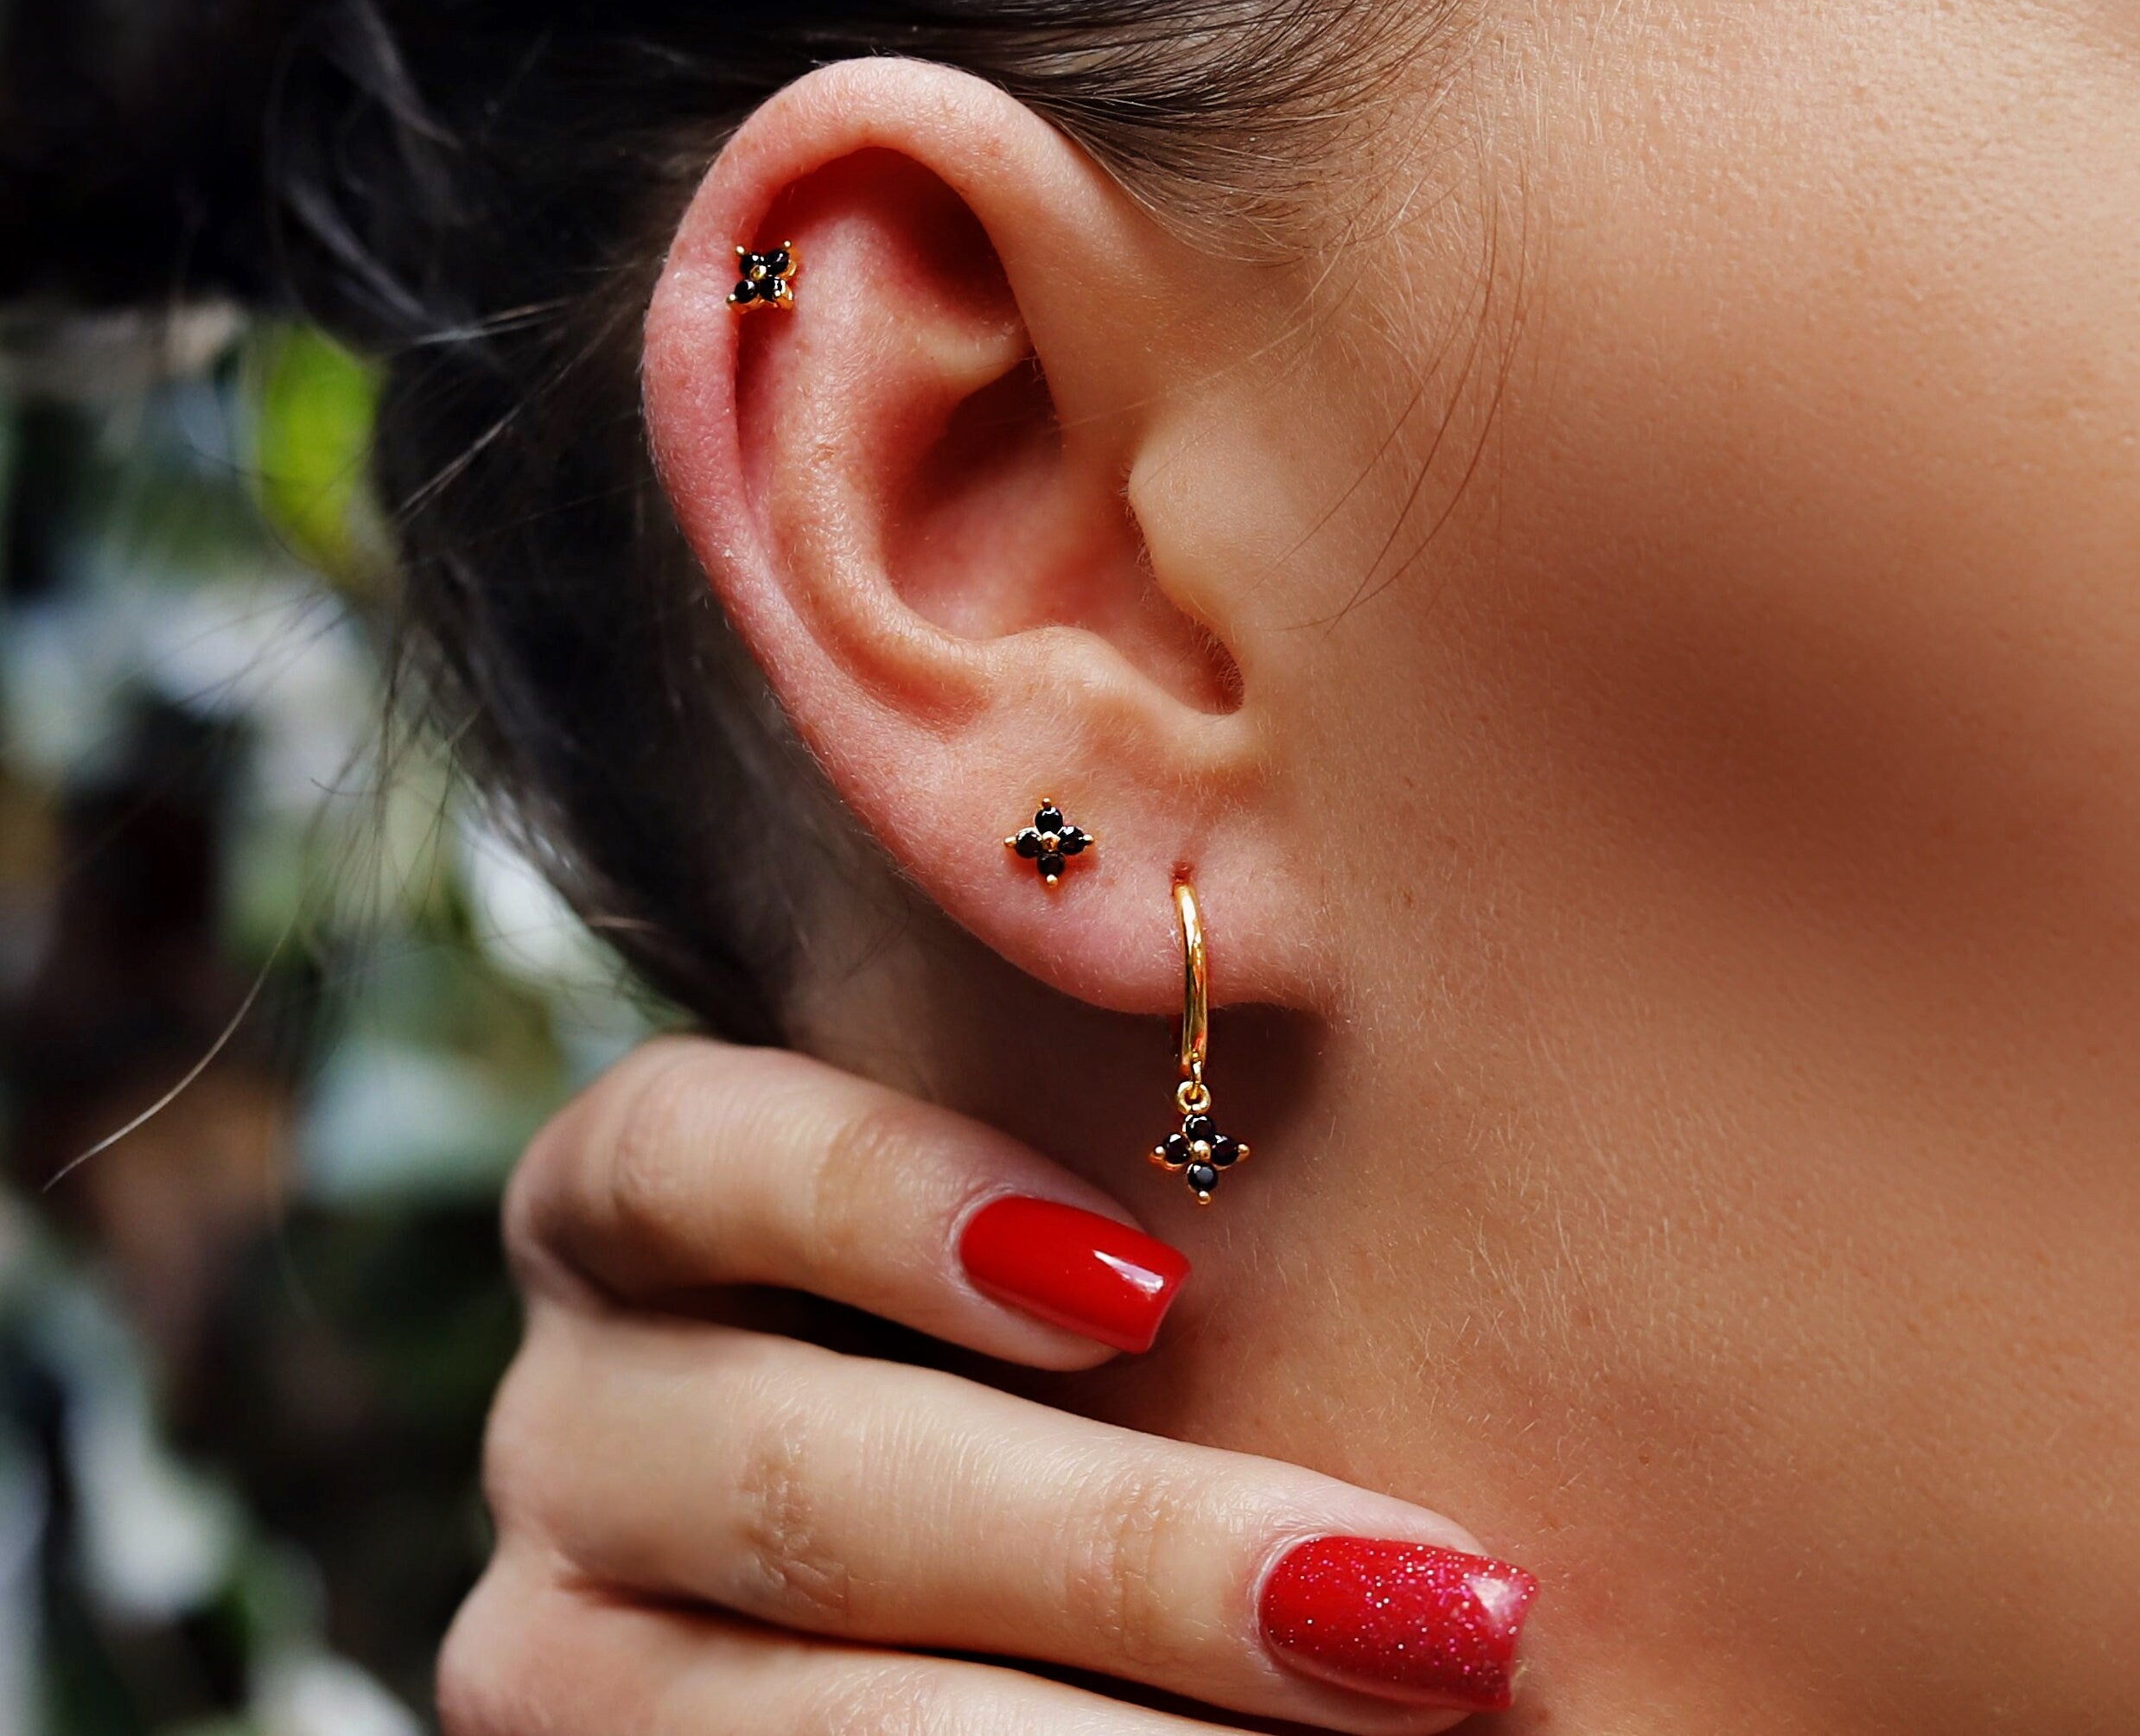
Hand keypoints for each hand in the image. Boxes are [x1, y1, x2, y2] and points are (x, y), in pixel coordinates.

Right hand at [440, 1038, 1535, 1733]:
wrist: (1008, 1554)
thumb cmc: (1077, 1318)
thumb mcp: (1060, 1208)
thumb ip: (1114, 1137)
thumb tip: (1273, 943)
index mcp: (632, 1211)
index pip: (676, 1150)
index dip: (882, 1194)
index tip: (1146, 1281)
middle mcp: (577, 1422)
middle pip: (791, 1477)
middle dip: (1114, 1552)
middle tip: (1390, 1599)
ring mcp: (573, 1645)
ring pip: (802, 1716)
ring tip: (1377, 1707)